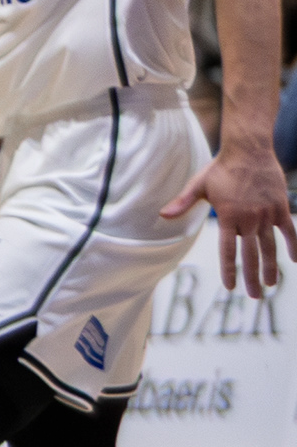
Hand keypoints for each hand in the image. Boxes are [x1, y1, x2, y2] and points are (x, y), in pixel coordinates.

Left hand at [166, 142, 292, 296]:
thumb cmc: (220, 169)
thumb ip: (183, 203)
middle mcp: (248, 219)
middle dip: (252, 278)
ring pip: (270, 248)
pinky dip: (293, 246)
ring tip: (271, 284)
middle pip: (251, 255)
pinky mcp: (281, 209)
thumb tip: (163, 216)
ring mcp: (267, 215)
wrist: (248, 151)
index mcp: (227, 217)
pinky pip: (290, 232)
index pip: (227, 251)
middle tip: (253, 296)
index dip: (229, 270)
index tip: (230, 287)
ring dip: (272, 268)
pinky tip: (294, 261)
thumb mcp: (198, 185)